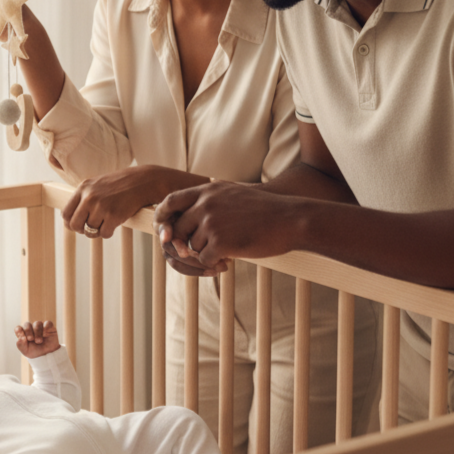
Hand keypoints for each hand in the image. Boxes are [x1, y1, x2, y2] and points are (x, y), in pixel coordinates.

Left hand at [14, 320, 59, 357]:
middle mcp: (31, 328)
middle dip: (28, 331)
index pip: (18, 328)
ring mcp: (40, 326)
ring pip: (37, 323)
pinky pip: (47, 323)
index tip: (21, 335)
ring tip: (39, 341)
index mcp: (24, 333)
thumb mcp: (26, 351)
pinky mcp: (49, 326)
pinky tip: (45, 335)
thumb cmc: (35, 351)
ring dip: (37, 332)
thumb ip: (21, 345)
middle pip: (27, 324)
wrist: (47, 354)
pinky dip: (46, 328)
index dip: (18, 330)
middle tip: (31, 339)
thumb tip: (19, 339)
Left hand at [62, 165, 191, 240]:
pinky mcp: (113, 216)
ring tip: (108, 220)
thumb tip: (70, 222)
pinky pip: (104, 234)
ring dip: (99, 230)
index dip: (71, 223)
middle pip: (75, 225)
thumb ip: (84, 199)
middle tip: (93, 227)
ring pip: (90, 231)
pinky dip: (109, 232)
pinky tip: (116, 222)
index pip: (66, 213)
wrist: (143, 181)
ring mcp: (101, 207)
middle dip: (83, 230)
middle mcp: (89, 197)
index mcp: (83, 188)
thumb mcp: (97, 185)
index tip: (79, 225)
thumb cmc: (120, 184)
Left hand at [154, 181, 301, 272]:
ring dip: (206, 252)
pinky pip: (205, 259)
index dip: (163, 216)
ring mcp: (211, 223)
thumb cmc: (264, 209)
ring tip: (226, 252)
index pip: (171, 200)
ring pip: (192, 247)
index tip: (163, 228)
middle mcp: (205, 204)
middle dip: (187, 242)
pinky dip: (214, 263)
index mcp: (207, 190)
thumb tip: (190, 215)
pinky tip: (229, 260)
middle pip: (179, 229)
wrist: (290, 219)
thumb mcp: (233, 193)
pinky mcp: (220, 242)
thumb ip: (210, 200)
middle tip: (205, 249)